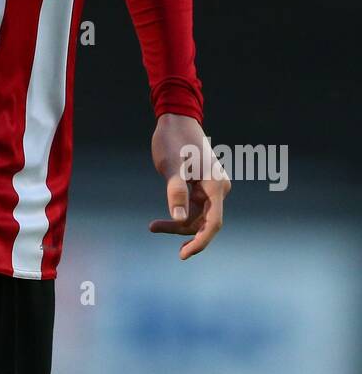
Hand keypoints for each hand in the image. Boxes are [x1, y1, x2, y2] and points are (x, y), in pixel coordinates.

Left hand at [148, 113, 230, 259]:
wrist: (175, 119)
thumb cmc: (173, 140)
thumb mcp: (172, 167)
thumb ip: (176, 192)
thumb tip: (179, 219)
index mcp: (216, 185)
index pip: (213, 223)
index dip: (200, 242)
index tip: (184, 255)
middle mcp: (219, 188)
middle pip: (204, 222)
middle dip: (182, 231)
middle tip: (154, 228)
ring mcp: (212, 188)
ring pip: (197, 217)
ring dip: (178, 224)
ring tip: (153, 225)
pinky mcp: (202, 186)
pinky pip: (194, 208)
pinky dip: (179, 214)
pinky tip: (161, 220)